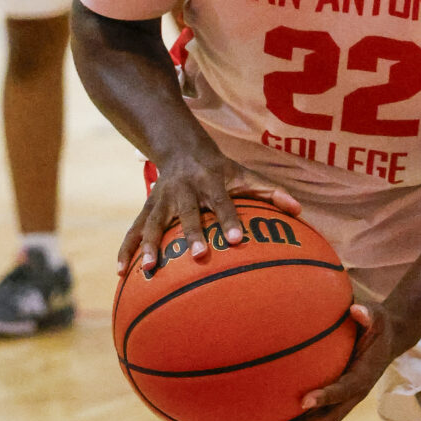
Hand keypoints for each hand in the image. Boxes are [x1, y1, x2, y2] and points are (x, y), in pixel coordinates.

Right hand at [116, 148, 301, 274]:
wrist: (182, 148)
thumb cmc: (221, 170)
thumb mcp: (245, 175)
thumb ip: (271, 192)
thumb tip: (299, 210)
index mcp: (211, 182)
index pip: (223, 202)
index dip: (230, 220)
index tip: (238, 241)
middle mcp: (185, 190)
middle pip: (187, 213)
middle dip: (191, 234)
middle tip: (199, 256)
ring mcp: (163, 200)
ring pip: (154, 222)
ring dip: (150, 245)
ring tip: (148, 269)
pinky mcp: (147, 208)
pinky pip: (134, 229)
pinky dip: (127, 249)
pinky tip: (120, 272)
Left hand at [267, 302, 398, 420]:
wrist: (388, 339)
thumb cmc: (378, 324)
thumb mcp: (377, 316)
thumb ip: (368, 314)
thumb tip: (356, 310)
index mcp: (365, 375)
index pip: (345, 389)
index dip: (326, 396)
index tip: (304, 400)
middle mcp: (355, 393)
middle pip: (331, 417)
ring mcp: (346, 400)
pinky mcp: (338, 399)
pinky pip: (318, 416)